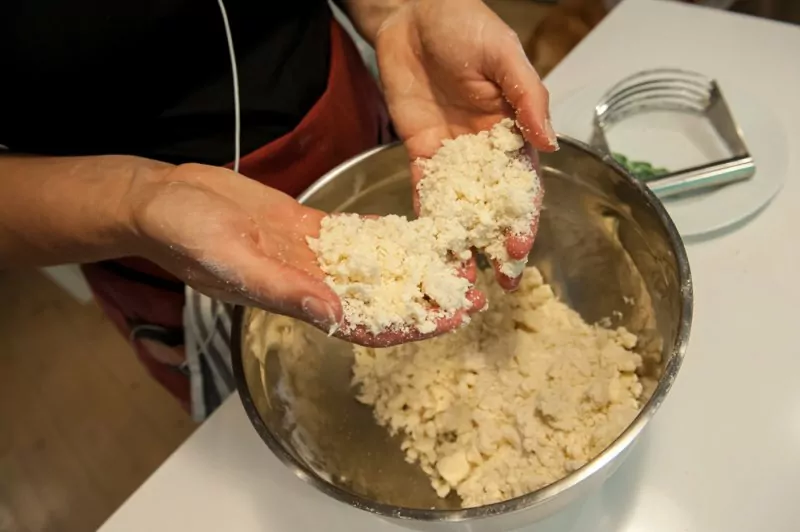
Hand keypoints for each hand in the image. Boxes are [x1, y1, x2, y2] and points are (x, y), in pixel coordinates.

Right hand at [127, 164, 482, 346]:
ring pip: (375, 268)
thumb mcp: (234, 262)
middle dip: (427, 297)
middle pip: (382, 298)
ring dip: (414, 268)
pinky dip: (386, 237)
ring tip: (456, 260)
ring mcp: (311, 255)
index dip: (413, 325)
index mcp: (297, 299)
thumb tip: (334, 314)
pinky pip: (355, 236)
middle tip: (472, 288)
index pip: (367, 324)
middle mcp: (311, 282)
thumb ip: (285, 289)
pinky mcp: (307, 227)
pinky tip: (416, 232)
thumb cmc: (185, 237)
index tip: (454, 319)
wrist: (166, 202)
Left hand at [375, 0, 552, 289]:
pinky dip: (428, 219)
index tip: (519, 250)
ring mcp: (452, 155)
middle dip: (497, 243)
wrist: (413, 14)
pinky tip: (430, 248)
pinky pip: (426, 191)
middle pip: (493, 207)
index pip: (523, 185)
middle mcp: (485, 151)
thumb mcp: (505, 57)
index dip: (523, 219)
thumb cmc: (466, 26)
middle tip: (498, 283)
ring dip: (462, 242)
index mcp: (513, 131)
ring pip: (460, 207)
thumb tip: (549, 144)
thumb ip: (528, 99)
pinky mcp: (421, 151)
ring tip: (462, 280)